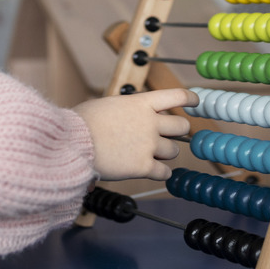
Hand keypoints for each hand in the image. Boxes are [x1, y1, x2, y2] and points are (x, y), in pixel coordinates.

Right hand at [73, 88, 197, 181]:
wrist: (74, 143)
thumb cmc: (81, 123)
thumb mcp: (107, 106)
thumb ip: (124, 110)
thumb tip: (125, 116)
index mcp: (141, 103)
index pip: (175, 96)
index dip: (189, 98)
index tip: (195, 101)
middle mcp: (150, 122)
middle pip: (181, 126)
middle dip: (177, 131)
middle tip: (168, 136)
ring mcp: (149, 145)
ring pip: (173, 150)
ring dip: (166, 152)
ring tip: (151, 154)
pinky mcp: (144, 166)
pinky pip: (164, 172)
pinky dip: (161, 173)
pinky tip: (153, 171)